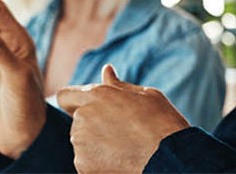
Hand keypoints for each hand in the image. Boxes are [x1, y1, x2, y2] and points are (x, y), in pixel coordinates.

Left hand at [58, 65, 189, 172]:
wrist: (170, 158)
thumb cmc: (162, 123)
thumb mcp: (144, 95)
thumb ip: (118, 85)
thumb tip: (106, 70)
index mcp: (96, 95)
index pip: (65, 96)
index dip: (74, 102)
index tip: (87, 109)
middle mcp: (83, 116)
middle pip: (78, 121)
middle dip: (92, 125)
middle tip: (121, 132)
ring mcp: (81, 142)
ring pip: (82, 142)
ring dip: (95, 144)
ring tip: (124, 147)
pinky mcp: (83, 165)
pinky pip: (86, 162)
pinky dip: (98, 163)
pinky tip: (120, 161)